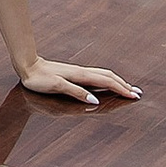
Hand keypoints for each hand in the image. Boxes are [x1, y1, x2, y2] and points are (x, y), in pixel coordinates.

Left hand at [13, 57, 141, 107]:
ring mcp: (79, 71)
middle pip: (109, 77)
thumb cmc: (39, 78)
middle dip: (124, 85)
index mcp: (81, 75)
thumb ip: (76, 92)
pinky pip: (96, 75)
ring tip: (128, 88)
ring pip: (104, 74)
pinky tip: (107, 83)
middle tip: (138, 93)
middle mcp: (82, 71)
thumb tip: (95, 100)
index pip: (106, 82)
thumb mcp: (57, 86)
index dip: (121, 89)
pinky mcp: (74, 72)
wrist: (27, 65)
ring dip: (118, 81)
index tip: (134, 96)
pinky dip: (107, 79)